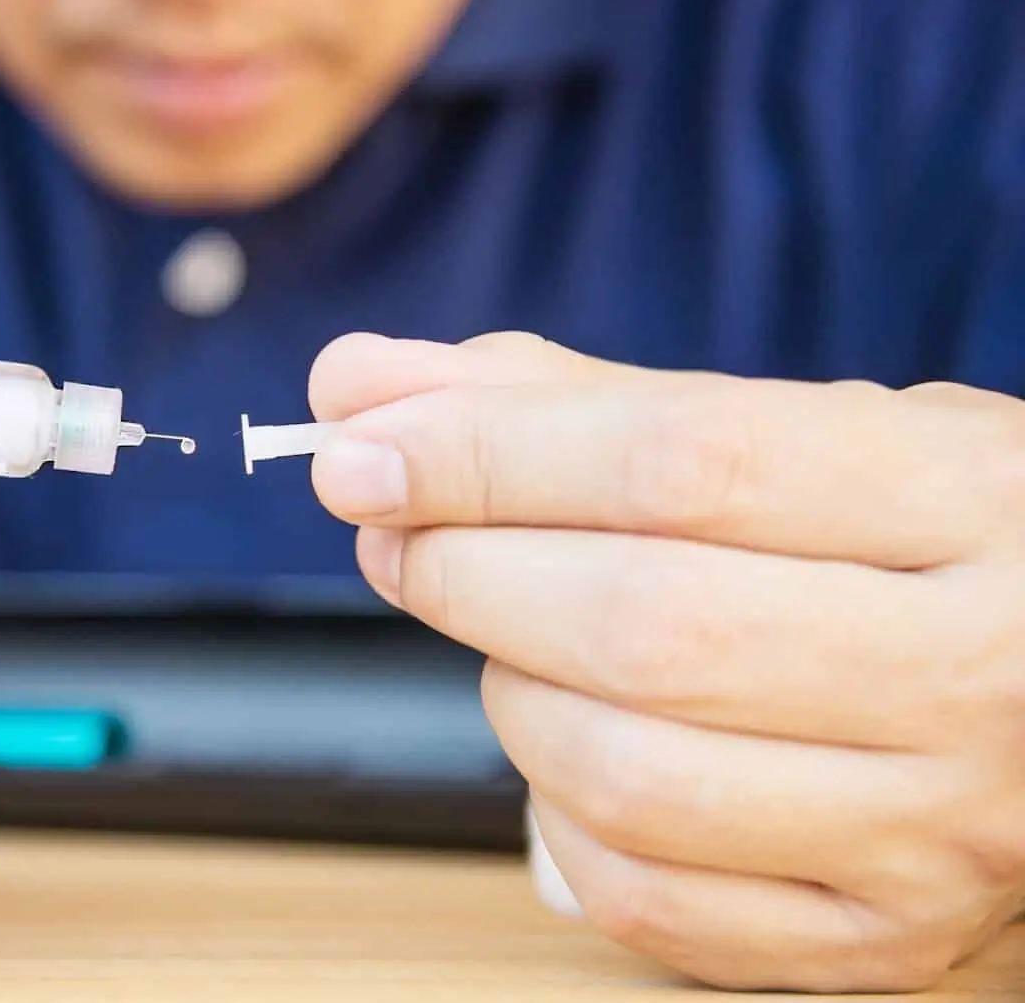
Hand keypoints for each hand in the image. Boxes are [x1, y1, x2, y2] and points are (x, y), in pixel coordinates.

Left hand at [307, 331, 1024, 992]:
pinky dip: (554, 817)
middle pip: (642, 625)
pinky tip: (569, 746)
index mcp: (970, 502)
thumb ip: (577, 403)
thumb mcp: (798, 429)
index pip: (681, 463)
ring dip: (508, 692)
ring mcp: (933, 829)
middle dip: (465, 569)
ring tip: (507, 636)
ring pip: (627, 776)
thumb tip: (359, 386)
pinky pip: (645, 899)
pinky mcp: (876, 938)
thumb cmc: (911, 538)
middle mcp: (977, 675)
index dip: (487, 453)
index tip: (362, 448)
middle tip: (396, 530)